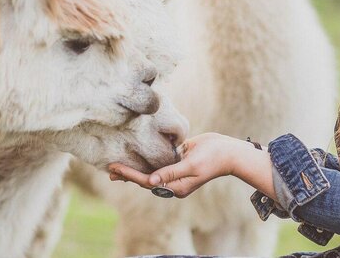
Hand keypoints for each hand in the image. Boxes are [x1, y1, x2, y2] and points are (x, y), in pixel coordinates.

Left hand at [108, 132, 244, 197]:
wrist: (230, 152)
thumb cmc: (213, 158)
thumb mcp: (192, 165)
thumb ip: (171, 172)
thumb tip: (151, 181)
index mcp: (176, 186)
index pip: (148, 181)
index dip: (130, 174)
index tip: (115, 168)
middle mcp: (174, 181)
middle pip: (146, 179)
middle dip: (128, 174)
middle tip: (109, 169)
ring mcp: (176, 171)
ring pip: (151, 170)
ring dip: (135, 167)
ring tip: (117, 165)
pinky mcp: (179, 160)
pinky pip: (159, 161)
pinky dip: (147, 159)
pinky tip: (137, 155)